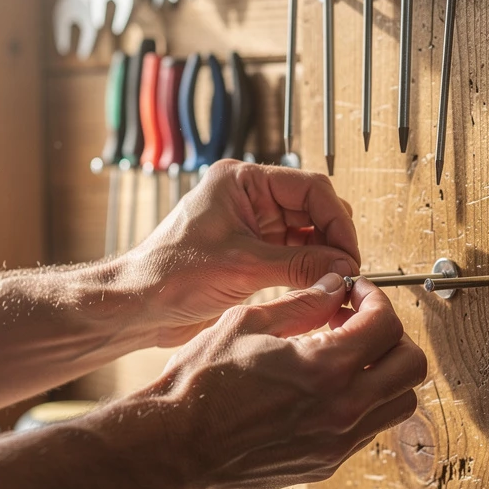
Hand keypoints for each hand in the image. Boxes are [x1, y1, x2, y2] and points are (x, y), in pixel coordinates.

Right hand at [112, 275, 426, 488]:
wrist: (174, 446)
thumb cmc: (200, 385)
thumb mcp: (247, 324)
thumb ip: (301, 303)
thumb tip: (334, 286)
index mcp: (325, 368)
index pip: (387, 324)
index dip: (376, 299)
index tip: (357, 294)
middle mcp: (342, 409)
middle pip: (411, 366)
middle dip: (393, 335)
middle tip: (360, 323)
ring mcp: (338, 443)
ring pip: (400, 403)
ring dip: (385, 372)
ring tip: (349, 357)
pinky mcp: (326, 464)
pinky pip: (370, 429)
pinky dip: (364, 402)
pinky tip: (328, 388)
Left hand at [118, 161, 360, 345]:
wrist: (138, 307)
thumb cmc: (171, 274)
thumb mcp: (244, 267)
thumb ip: (300, 264)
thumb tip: (344, 267)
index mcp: (242, 182)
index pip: (309, 188)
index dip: (336, 220)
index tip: (350, 253)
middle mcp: (249, 198)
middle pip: (312, 209)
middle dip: (333, 238)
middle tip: (347, 271)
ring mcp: (251, 226)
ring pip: (306, 234)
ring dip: (323, 256)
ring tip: (336, 282)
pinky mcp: (251, 253)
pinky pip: (293, 255)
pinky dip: (309, 271)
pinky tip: (318, 288)